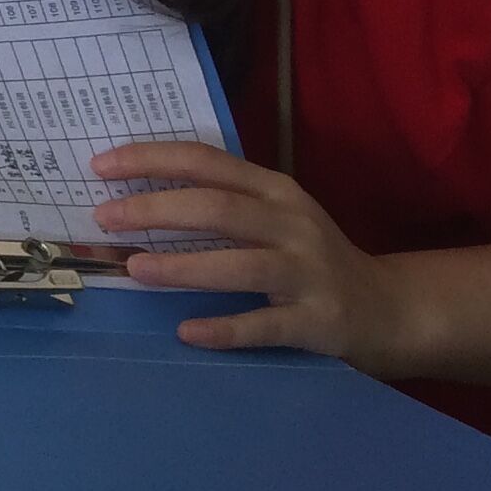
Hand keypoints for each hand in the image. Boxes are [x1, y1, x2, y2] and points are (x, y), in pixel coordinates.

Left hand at [91, 142, 410, 368]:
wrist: (391, 310)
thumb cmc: (311, 259)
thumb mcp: (274, 217)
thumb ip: (220, 202)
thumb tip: (133, 197)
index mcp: (275, 190)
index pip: (206, 161)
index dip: (150, 159)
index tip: (99, 165)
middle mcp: (293, 224)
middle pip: (217, 208)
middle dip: (155, 210)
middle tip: (104, 218)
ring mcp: (309, 273)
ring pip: (240, 264)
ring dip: (183, 266)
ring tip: (135, 269)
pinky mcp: (320, 321)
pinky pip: (266, 325)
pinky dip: (225, 328)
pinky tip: (187, 331)